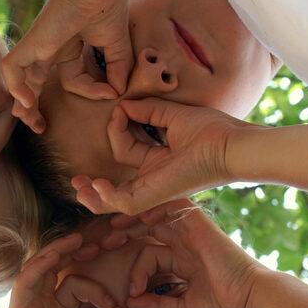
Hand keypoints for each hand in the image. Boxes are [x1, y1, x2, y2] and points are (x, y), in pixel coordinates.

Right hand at [0, 234, 122, 307]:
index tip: (112, 305)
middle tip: (99, 244)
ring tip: (79, 239)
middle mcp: (41, 304)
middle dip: (77, 254)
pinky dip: (42, 262)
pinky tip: (58, 252)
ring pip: (41, 265)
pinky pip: (27, 278)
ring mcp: (28, 304)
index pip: (75, 285)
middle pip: (57, 268)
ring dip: (60, 250)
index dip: (96, 288)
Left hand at [2, 0, 132, 132]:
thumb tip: (119, 91)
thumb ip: (117, 68)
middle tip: (40, 127)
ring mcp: (40, 45)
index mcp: (67, 46)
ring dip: (23, 104)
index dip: (91, 91)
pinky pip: (12, 67)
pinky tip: (26, 102)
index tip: (112, 92)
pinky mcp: (33, 42)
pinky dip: (15, 86)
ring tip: (29, 122)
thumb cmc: (108, 5)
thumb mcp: (115, 45)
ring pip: (20, 80)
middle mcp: (50, 47)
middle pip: (35, 83)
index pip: (73, 80)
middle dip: (35, 108)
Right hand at [73, 98, 253, 214]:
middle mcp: (154, 176)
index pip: (125, 147)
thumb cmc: (211, 130)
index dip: (117, 127)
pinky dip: (107, 197)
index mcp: (159, 158)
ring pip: (117, 200)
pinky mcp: (156, 196)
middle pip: (116, 180)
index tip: (121, 107)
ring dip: (94, 196)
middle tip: (76, 177)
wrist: (231, 144)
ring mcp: (154, 188)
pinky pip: (125, 203)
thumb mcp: (172, 115)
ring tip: (78, 186)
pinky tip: (95, 184)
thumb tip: (123, 105)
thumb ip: (147, 111)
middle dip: (94, 183)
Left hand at [103, 199, 266, 307]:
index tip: (132, 294)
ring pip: (156, 214)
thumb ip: (156, 306)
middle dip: (125, 233)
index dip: (137, 273)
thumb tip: (131, 303)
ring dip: (133, 218)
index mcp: (184, 261)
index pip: (150, 255)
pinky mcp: (199, 223)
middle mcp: (186, 243)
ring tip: (113, 225)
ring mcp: (192, 231)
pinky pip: (172, 207)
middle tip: (105, 242)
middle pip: (149, 228)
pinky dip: (153, 208)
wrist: (252, 302)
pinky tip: (137, 217)